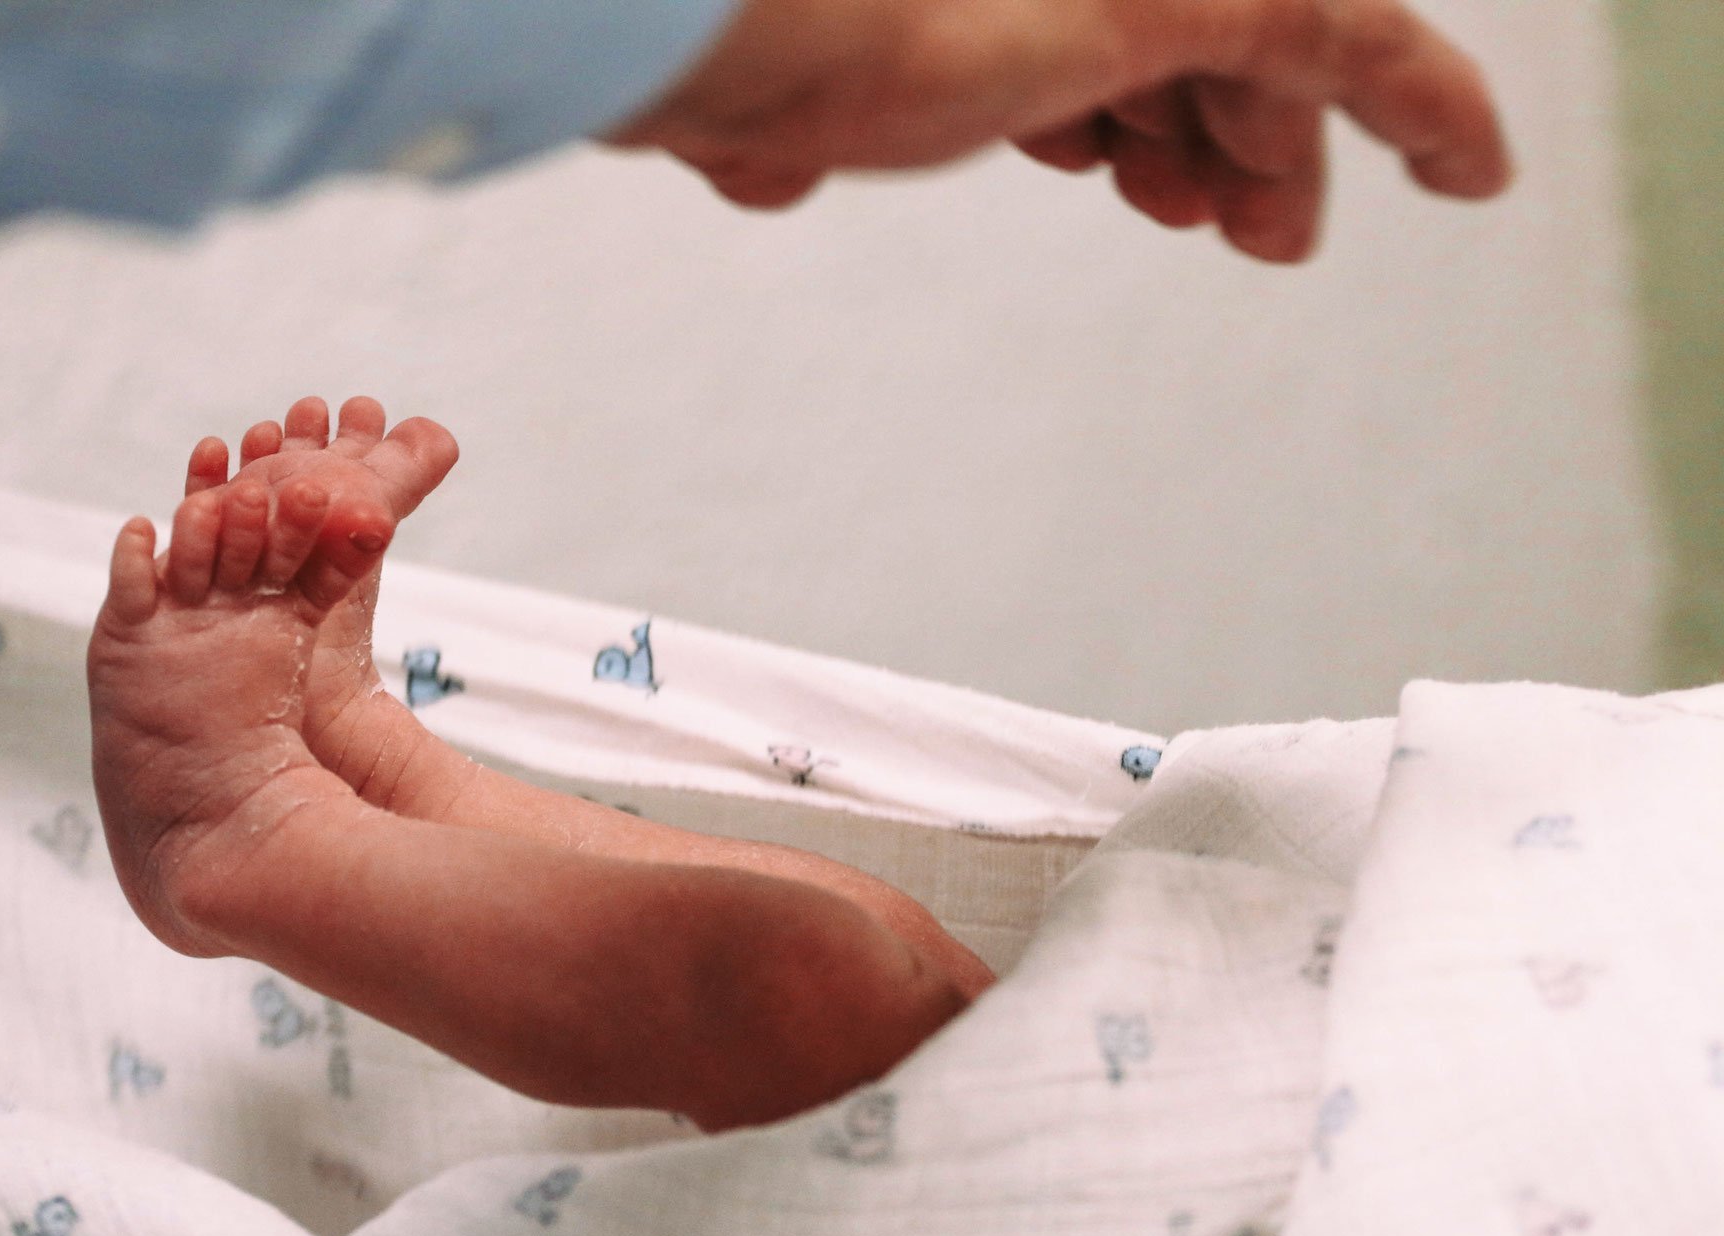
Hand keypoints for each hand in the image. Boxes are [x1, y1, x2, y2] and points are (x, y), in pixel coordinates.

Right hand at [606, 0, 1511, 261]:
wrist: (750, 14)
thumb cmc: (736, 59)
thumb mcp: (769, 96)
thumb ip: (784, 121)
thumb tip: (757, 170)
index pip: (1076, 29)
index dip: (1095, 100)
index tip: (1087, 165)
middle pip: (1173, 37)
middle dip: (1191, 132)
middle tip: (1201, 221)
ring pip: (1253, 58)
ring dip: (1263, 152)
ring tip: (1267, 241)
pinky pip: (1356, 52)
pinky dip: (1429, 111)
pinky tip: (1471, 175)